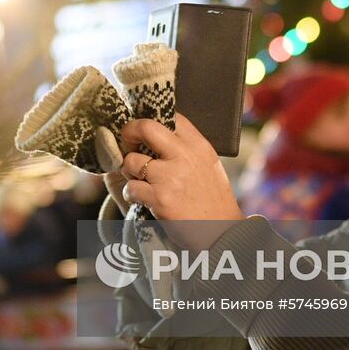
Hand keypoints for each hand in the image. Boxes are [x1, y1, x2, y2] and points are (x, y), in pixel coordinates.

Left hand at [113, 112, 243, 250]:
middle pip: (146, 127)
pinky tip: (141, 199)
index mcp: (198, 145)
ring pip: (131, 161)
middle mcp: (184, 156)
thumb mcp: (208, 165)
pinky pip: (131, 188)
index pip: (171, 116)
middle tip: (127, 143)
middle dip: (129, 133)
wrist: (221, 233)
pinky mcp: (160, 198)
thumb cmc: (213, 200)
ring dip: (129, 171)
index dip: (152, 120)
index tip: (144, 131)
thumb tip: (158, 136)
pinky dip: (131, 194)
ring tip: (138, 180)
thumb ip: (187, 149)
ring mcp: (171, 177)